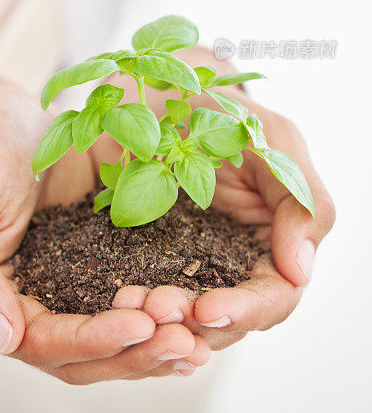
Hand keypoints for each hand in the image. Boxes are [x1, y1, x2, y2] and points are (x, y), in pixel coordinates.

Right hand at [0, 58, 209, 381]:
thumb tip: (2, 340)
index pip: (38, 343)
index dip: (92, 340)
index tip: (143, 325)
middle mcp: (13, 309)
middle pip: (78, 355)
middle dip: (134, 353)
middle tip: (188, 345)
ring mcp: (49, 290)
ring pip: (104, 337)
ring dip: (150, 343)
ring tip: (199, 339)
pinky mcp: (79, 265)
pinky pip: (117, 297)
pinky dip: (151, 307)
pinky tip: (192, 309)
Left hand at [93, 61, 334, 350]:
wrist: (167, 92)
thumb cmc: (228, 112)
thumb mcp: (274, 141)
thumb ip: (300, 200)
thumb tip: (298, 272)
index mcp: (271, 244)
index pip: (272, 297)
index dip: (245, 311)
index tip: (206, 310)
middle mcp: (230, 264)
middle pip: (224, 319)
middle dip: (193, 321)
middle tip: (157, 310)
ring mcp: (184, 263)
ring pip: (180, 314)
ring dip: (159, 320)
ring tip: (130, 306)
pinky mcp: (142, 256)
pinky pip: (140, 289)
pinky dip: (130, 302)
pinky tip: (113, 299)